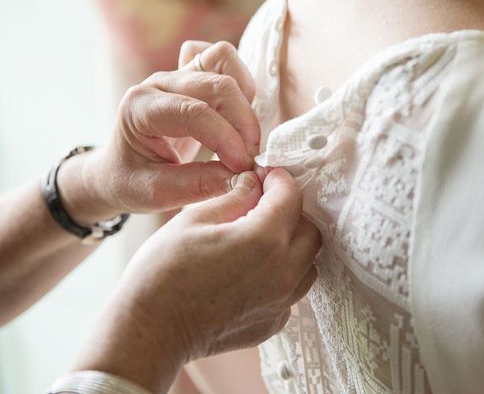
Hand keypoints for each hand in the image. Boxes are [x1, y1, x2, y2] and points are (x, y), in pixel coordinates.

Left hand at [58, 41, 259, 223]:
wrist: (117, 170)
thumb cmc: (130, 181)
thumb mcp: (156, 193)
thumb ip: (199, 185)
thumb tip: (244, 177)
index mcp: (141, 107)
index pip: (195, 112)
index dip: (227, 139)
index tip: (243, 167)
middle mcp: (160, 83)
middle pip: (218, 83)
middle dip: (243, 122)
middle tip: (249, 159)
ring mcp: (178, 73)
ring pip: (224, 61)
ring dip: (245, 99)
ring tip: (244, 137)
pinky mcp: (194, 74)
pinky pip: (223, 59)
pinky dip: (240, 83)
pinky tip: (238, 116)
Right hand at [74, 168, 321, 392]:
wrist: (149, 332)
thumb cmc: (162, 274)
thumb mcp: (194, 219)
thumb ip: (233, 197)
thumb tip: (253, 184)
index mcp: (264, 240)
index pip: (291, 196)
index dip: (279, 180)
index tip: (266, 176)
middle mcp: (282, 272)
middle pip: (310, 230)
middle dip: (291, 211)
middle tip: (265, 205)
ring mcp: (281, 302)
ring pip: (307, 262)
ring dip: (292, 244)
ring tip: (261, 238)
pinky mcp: (273, 323)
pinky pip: (291, 290)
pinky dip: (282, 275)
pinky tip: (252, 271)